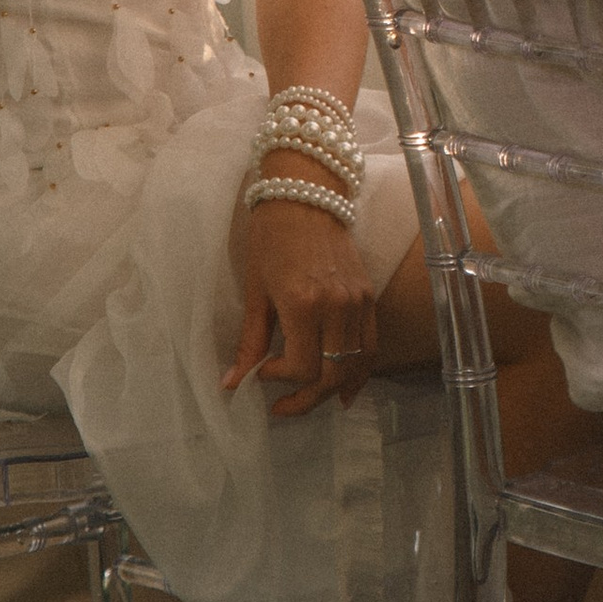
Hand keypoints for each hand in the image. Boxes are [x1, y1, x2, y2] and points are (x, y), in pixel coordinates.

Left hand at [224, 176, 376, 419]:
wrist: (306, 194)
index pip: (302, 367)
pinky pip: (369, 346)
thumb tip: (232, 384)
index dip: (279, 380)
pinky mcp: (368, 297)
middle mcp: (337, 307)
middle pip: (331, 375)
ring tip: (309, 400)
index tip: (260, 374)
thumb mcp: (255, 291)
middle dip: (306, 399)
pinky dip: (359, 372)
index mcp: (304, 303)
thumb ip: (249, 342)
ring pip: (354, 366)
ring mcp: (358, 302)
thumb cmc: (271, 237)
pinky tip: (345, 390)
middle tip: (282, 407)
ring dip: (332, 391)